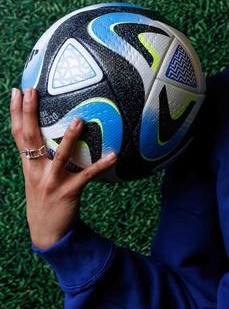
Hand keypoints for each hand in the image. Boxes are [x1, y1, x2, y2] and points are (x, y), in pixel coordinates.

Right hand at [9, 87, 117, 249]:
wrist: (47, 234)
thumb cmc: (46, 200)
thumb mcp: (38, 177)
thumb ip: (42, 157)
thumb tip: (56, 133)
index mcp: (29, 165)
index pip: (18, 134)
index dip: (16, 112)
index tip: (17, 91)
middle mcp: (36, 171)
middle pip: (30, 138)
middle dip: (29, 113)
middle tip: (32, 91)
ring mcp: (51, 182)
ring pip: (60, 156)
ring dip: (70, 138)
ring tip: (79, 120)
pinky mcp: (68, 192)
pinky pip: (87, 176)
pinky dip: (101, 165)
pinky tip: (114, 155)